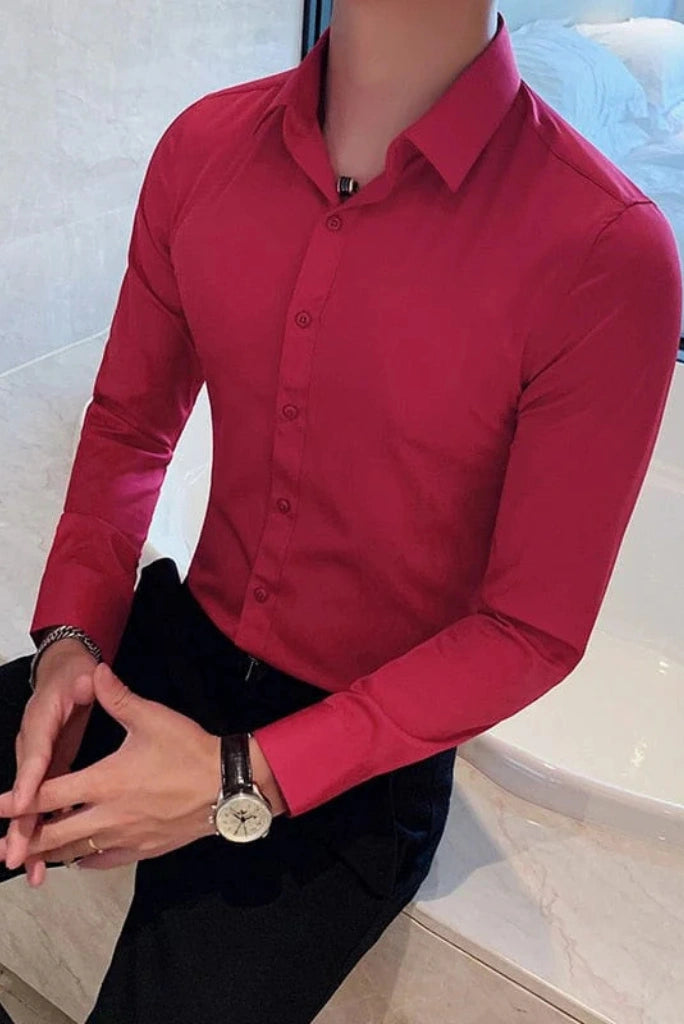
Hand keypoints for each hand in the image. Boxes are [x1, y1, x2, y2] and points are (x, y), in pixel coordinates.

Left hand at [0, 663, 222, 874]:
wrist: (226, 785)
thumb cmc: (188, 750)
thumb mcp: (152, 718)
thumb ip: (117, 697)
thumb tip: (96, 671)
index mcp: (104, 780)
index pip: (49, 794)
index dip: (18, 802)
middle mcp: (108, 814)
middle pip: (54, 833)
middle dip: (26, 840)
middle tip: (3, 847)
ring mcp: (125, 836)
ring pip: (76, 852)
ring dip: (51, 854)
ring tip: (30, 858)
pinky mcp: (143, 849)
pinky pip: (104, 861)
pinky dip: (84, 860)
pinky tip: (77, 859)